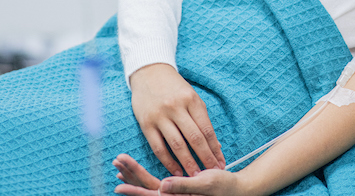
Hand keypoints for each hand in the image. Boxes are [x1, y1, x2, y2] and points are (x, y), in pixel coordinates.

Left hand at [115, 154, 246, 195]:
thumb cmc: (224, 187)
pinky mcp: (177, 187)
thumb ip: (183, 186)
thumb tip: (161, 186)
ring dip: (134, 173)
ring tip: (119, 165)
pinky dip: (144, 176)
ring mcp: (173, 192)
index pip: (151, 192)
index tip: (118, 182)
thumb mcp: (206, 184)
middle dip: (131, 174)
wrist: (238, 189)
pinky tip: (135, 170)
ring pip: (149, 184)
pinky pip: (156, 182)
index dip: (135, 186)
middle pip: (146, 187)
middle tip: (116, 162)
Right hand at [128, 63, 225, 175]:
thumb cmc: (174, 87)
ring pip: (177, 145)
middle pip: (194, 139)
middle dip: (205, 158)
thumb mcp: (191, 96)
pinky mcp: (146, 124)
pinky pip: (159, 147)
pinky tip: (176, 171)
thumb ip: (202, 118)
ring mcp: (160, 116)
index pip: (206, 129)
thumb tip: (215, 144)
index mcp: (191, 100)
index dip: (215, 148)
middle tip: (213, 173)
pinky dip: (168, 162)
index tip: (221, 162)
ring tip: (196, 176)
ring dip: (188, 163)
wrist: (149, 72)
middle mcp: (176, 107)